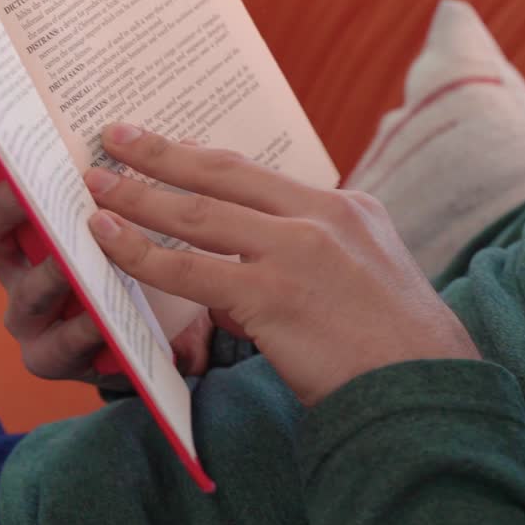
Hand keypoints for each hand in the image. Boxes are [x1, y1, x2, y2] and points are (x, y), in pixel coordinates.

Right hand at [0, 78, 213, 385]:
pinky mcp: (51, 356)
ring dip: (48, 275)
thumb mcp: (136, 202)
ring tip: (74, 264)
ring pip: (22, 291)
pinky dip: (78, 331)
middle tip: (21, 189)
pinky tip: (101, 321)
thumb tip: (132, 122)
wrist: (174, 334)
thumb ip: (127, 169)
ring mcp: (28, 309)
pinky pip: (53, 347)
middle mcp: (16, 259)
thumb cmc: (146, 255)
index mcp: (28, 211)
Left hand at [83, 123, 479, 405]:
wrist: (429, 389)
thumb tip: (223, 293)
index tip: (169, 147)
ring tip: (96, 183)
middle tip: (115, 135)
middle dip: (162, 152)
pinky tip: (106, 237)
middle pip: (223, 172)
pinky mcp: (273, 293)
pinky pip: (188, 269)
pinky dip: (139, 251)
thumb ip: (296, 270)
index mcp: (346, 207)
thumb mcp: (357, 283)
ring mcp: (297, 250)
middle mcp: (322, 215)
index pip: (259, 176)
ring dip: (138, 195)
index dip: (203, 160)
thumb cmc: (392, 351)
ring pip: (198, 214)